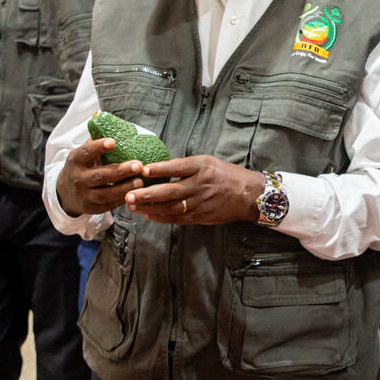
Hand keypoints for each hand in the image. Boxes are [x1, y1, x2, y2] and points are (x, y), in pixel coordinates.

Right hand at [57, 137, 146, 215]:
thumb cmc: (82, 166)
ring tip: (140, 181)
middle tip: (138, 165)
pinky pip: (109, 205)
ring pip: (105, 193)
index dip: (99, 147)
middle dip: (119, 171)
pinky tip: (136, 194)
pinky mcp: (92, 208)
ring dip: (124, 188)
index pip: (86, 152)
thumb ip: (96, 139)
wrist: (66, 193)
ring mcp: (85, 195)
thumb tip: (107, 118)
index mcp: (76, 160)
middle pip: (99, 175)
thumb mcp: (83, 152)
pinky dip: (122, 199)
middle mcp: (79, 178)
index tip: (113, 142)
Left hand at [127, 155, 263, 225]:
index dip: (160, 169)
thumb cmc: (227, 175)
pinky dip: (161, 217)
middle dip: (148, 194)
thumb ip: (187, 166)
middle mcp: (201, 185)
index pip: (178, 167)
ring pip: (171, 207)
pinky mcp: (201, 216)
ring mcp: (200, 203)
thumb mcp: (208, 162)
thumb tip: (161, 168)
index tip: (143, 169)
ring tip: (132, 205)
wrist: (249, 195)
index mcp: (202, 167)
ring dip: (150, 207)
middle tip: (129, 194)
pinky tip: (148, 215)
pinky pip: (178, 218)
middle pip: (171, 191)